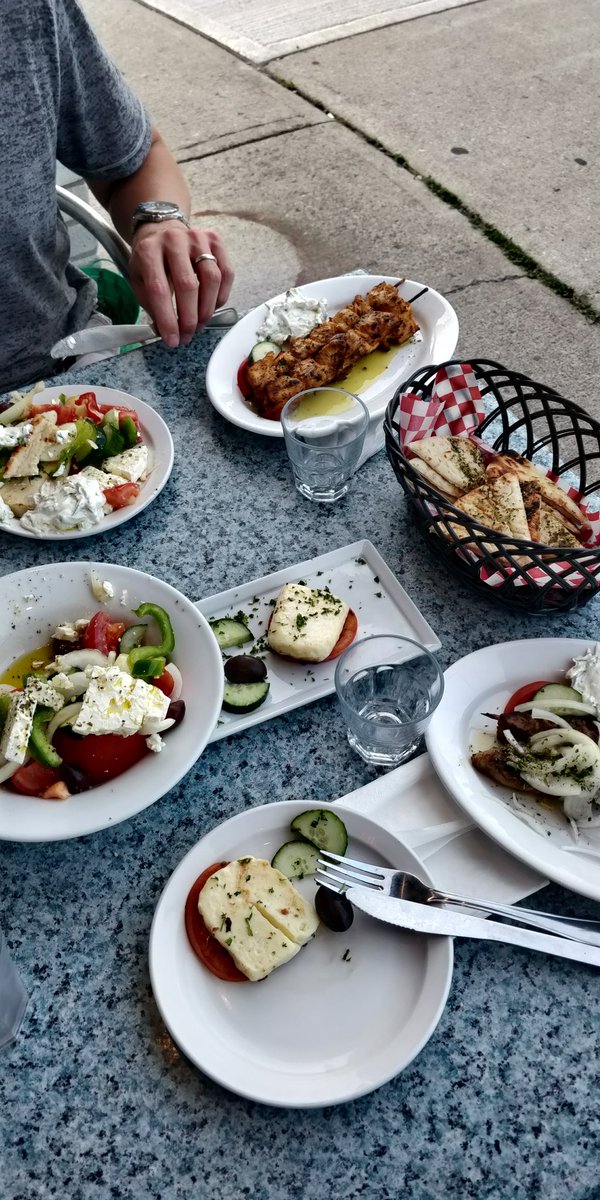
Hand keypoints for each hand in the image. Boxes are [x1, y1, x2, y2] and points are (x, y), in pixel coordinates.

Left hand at [128, 222, 233, 346]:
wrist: (163, 230)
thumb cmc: (151, 261)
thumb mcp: (140, 280)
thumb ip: (151, 305)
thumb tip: (169, 333)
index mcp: (148, 250)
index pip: (159, 289)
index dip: (167, 319)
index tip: (172, 340)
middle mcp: (174, 240)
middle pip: (188, 285)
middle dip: (190, 318)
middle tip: (188, 336)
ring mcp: (197, 237)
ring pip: (211, 278)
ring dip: (207, 309)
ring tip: (200, 324)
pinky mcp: (215, 240)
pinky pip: (226, 272)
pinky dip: (221, 296)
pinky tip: (212, 307)